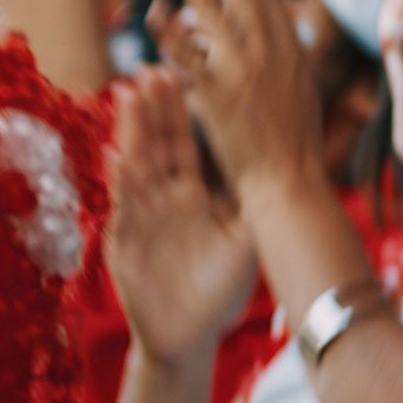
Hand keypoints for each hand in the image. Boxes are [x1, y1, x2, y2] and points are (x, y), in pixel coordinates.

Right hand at [106, 65, 257, 363]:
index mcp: (191, 193)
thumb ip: (255, 202)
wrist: (191, 332)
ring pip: (135, 169)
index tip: (175, 71)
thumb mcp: (245, 238)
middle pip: (155, 146)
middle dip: (150, 110)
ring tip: (129, 96)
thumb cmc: (219, 285)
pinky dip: (120, 184)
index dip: (177, 111)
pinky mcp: (125, 245)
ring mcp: (142, 220)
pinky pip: (123, 210)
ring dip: (131, 133)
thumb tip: (286, 164)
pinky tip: (116, 157)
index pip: (183, 143)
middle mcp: (163, 200)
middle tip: (147, 70)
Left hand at [148, 0, 323, 194]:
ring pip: (212, 10)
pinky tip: (155, 6)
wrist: (286, 179)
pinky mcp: (212, 92)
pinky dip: (167, 28)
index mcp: (291, 50)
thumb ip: (288, 56)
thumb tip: (283, 31)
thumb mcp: (303, 89)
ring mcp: (239, 70)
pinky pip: (184, 53)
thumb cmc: (297, 142)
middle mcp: (267, 52)